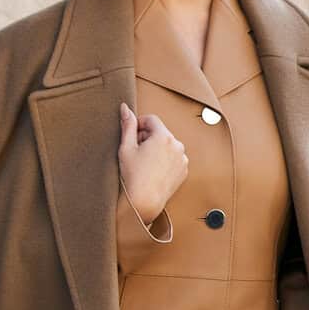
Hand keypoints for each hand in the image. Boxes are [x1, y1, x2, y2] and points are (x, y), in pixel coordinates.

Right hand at [118, 101, 188, 225]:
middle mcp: (177, 145)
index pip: (151, 119)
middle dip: (147, 138)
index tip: (132, 137)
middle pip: (159, 132)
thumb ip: (127, 125)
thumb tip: (125, 107)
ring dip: (156, 149)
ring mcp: (182, 158)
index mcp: (163, 136)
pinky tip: (153, 171)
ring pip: (167, 145)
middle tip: (136, 153)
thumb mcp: (126, 147)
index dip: (138, 125)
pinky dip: (164, 160)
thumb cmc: (133, 175)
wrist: (145, 201)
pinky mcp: (183, 170)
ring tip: (144, 164)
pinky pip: (173, 157)